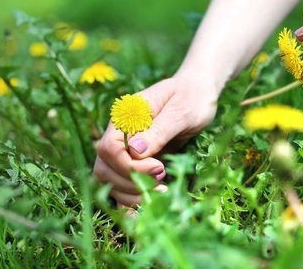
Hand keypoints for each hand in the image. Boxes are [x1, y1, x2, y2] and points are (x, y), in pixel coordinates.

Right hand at [93, 74, 219, 206]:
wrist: (198, 94)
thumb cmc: (191, 98)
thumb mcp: (180, 111)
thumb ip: (159, 130)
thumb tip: (135, 151)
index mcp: (124, 117)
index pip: (108, 149)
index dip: (129, 166)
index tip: (159, 168)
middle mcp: (118, 135)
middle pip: (104, 169)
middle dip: (130, 183)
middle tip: (162, 183)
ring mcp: (124, 150)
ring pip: (109, 182)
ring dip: (132, 195)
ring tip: (163, 192)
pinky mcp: (134, 163)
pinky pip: (122, 186)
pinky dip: (131, 201)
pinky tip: (148, 208)